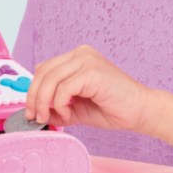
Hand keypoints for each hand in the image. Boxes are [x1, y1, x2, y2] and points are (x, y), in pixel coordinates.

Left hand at [25, 44, 155, 132]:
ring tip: (50, 118)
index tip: (32, 111)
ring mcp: (86, 60)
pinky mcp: (92, 72)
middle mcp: (80, 54)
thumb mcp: (76, 108)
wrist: (140, 111)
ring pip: (50, 80)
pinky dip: (60, 104)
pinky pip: (63, 88)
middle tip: (35, 117)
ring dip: (44, 103)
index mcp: (76, 58)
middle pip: (43, 73)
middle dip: (34, 97)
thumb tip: (35, 113)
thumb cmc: (112, 108)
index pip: (44, 70)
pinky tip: (68, 113)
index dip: (33, 90)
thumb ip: (56, 107)